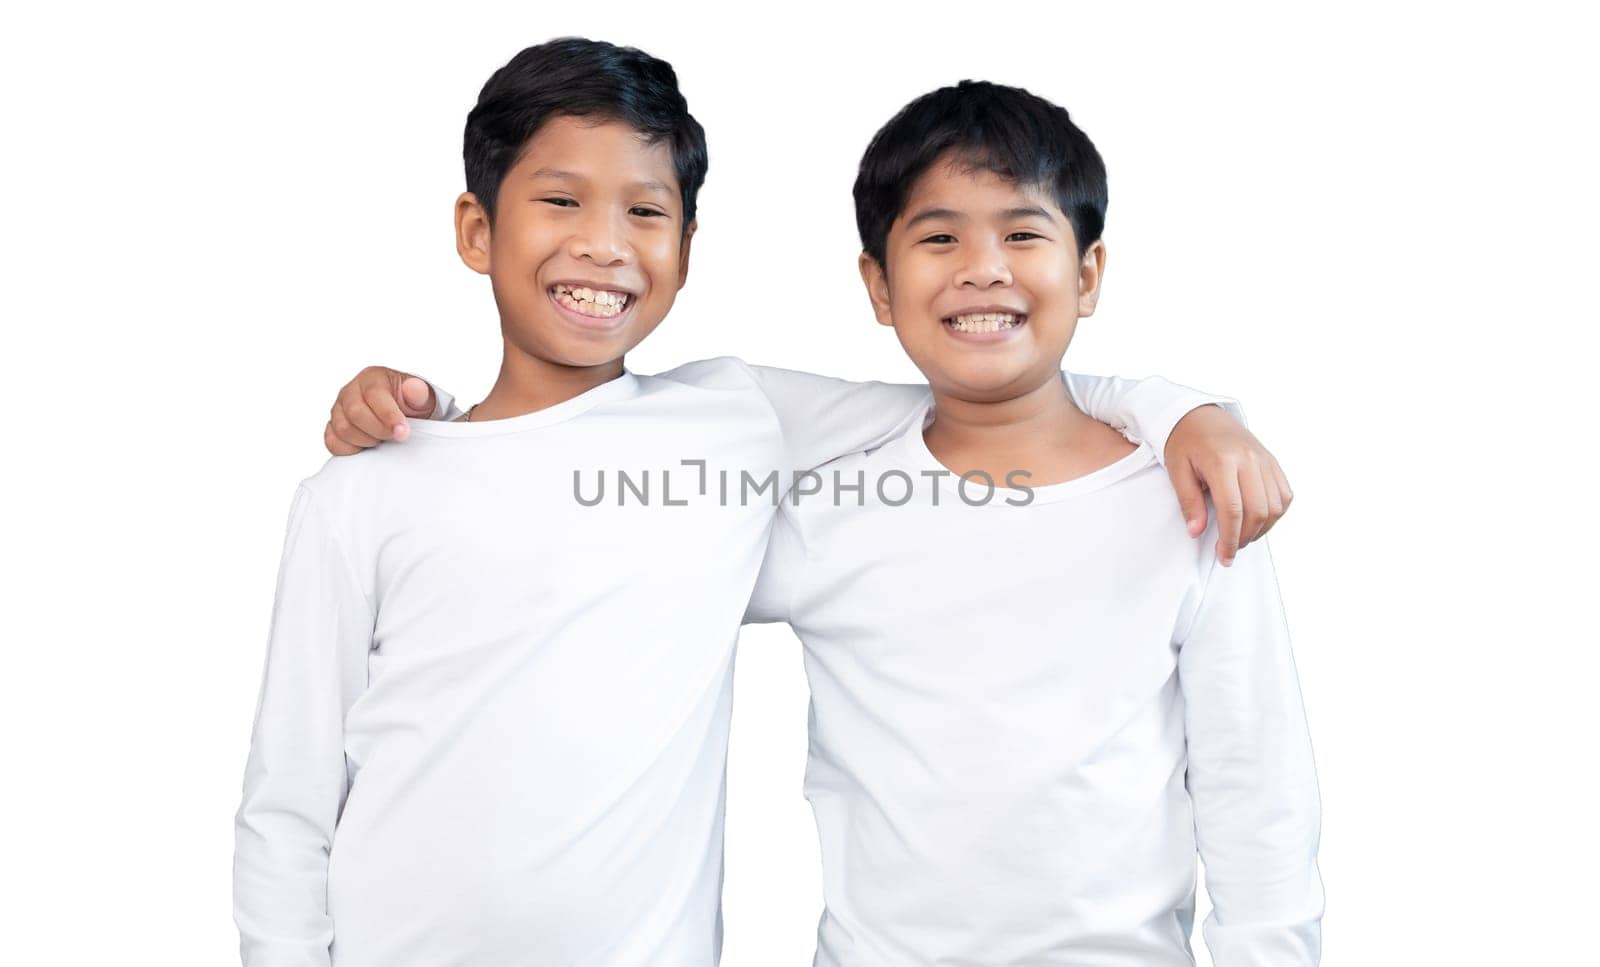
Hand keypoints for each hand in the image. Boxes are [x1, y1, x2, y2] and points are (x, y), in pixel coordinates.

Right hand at [324, 366, 437, 454]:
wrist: (404, 417)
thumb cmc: (410, 405)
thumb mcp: (421, 397)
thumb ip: (419, 392)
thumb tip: (414, 388)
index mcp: (372, 378)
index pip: (374, 394)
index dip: (388, 415)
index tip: (403, 432)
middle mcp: (351, 391)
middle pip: (355, 413)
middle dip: (378, 430)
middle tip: (395, 438)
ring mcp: (339, 410)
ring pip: (343, 429)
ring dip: (366, 440)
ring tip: (383, 440)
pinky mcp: (333, 427)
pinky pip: (333, 442)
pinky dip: (350, 449)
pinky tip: (367, 448)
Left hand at [1163, 404, 1292, 565]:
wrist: (1199, 415)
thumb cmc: (1185, 442)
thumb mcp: (1177, 471)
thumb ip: (1189, 502)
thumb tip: (1197, 533)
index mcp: (1222, 460)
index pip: (1233, 509)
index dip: (1229, 538)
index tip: (1224, 556)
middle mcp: (1249, 459)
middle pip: (1258, 510)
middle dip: (1245, 538)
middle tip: (1229, 550)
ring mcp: (1265, 459)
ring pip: (1276, 505)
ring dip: (1261, 528)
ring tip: (1241, 536)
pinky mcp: (1272, 461)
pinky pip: (1284, 494)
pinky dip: (1275, 513)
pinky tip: (1257, 520)